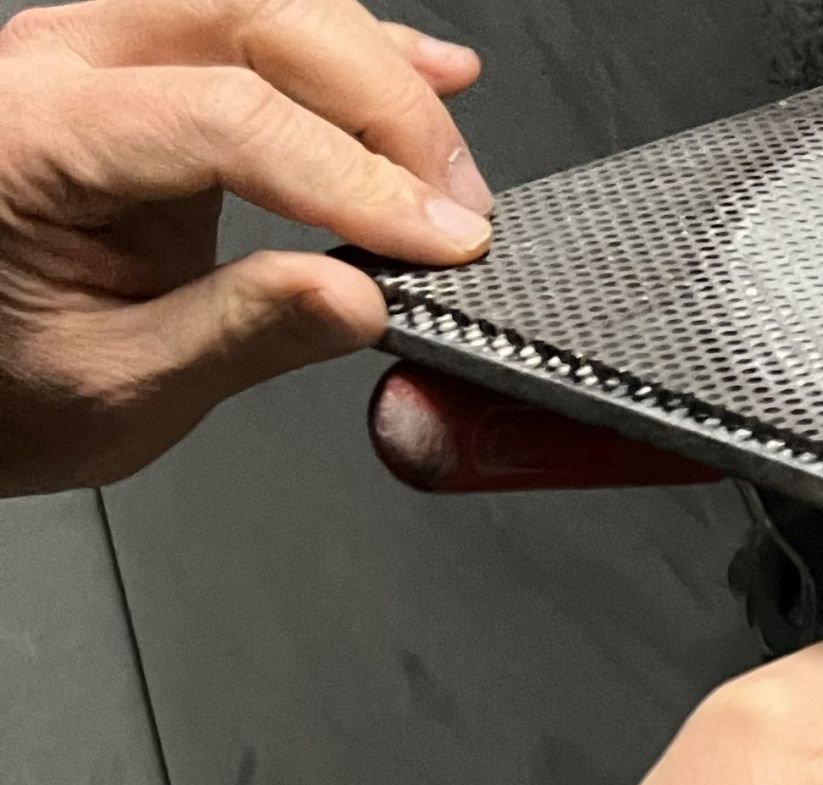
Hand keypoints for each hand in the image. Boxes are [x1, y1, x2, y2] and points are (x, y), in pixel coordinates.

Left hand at [0, 0, 491, 494]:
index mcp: (33, 140)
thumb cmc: (5, 378)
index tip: (441, 242)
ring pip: (278, 9)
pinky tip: (436, 77)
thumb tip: (361, 296)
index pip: (226, 117)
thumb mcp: (116, 386)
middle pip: (260, 19)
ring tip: (449, 175)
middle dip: (385, 107)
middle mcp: (64, 66)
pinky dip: (364, 53)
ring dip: (383, 82)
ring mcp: (109, 52)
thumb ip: (240, 335)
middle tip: (454, 209)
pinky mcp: (156, 66)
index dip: (354, 178)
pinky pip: (270, 26)